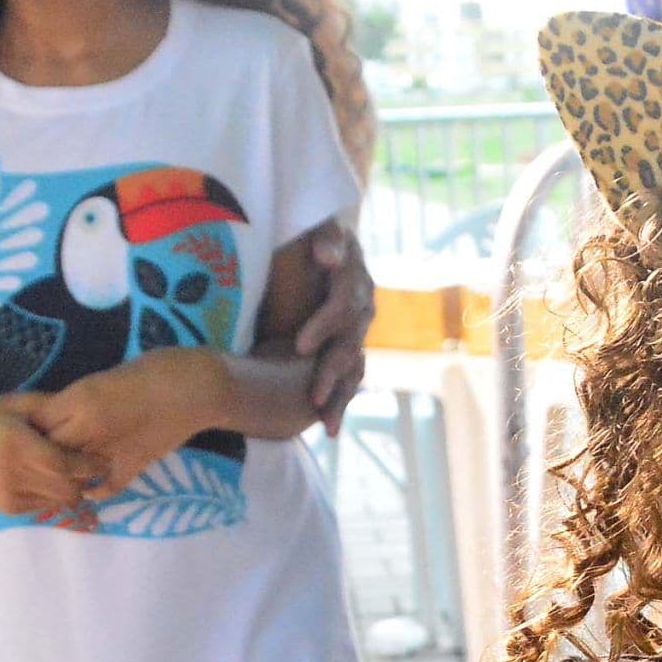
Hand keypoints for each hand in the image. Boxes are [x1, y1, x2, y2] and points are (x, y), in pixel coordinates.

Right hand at [0, 395, 108, 517]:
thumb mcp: (21, 403)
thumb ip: (55, 411)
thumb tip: (92, 419)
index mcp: (16, 444)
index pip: (63, 465)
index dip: (88, 465)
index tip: (104, 460)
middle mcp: (12, 473)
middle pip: (66, 487)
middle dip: (84, 479)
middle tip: (94, 467)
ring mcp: (9, 494)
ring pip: (59, 500)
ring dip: (71, 488)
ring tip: (74, 473)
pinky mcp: (8, 507)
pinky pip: (45, 505)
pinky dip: (54, 494)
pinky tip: (50, 478)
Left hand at [31, 350, 221, 492]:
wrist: (192, 386)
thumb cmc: (150, 369)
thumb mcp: (101, 376)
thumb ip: (77, 399)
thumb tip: (54, 415)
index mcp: (80, 400)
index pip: (37, 423)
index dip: (28, 429)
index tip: (26, 430)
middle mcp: (90, 427)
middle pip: (49, 449)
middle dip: (41, 452)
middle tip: (38, 453)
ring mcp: (112, 449)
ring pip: (74, 471)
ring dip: (65, 473)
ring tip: (57, 472)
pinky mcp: (134, 464)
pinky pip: (107, 486)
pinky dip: (96, 491)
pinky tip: (88, 490)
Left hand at [293, 218, 371, 435]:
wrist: (318, 250)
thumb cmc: (308, 238)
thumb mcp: (316, 232)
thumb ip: (325, 240)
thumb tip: (329, 257)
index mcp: (353, 282)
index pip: (342, 308)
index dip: (324, 327)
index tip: (300, 346)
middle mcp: (361, 310)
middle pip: (349, 347)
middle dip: (330, 373)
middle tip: (312, 397)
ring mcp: (357, 333)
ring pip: (352, 370)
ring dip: (339, 397)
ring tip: (326, 424)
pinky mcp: (348, 351)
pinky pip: (349, 382)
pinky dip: (339, 404)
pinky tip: (329, 429)